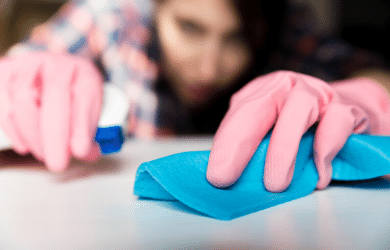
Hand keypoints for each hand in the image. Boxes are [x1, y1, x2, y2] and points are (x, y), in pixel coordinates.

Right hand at [0, 53, 102, 171]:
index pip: (84, 95)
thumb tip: (86, 153)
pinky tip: (26, 146)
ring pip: (23, 100)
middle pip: (53, 94)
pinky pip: (4, 106)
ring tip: (46, 154)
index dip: (82, 125)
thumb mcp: (89, 108)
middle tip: (58, 163)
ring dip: (34, 136)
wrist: (50, 72)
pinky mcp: (3, 74)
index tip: (81, 150)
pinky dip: (14, 132)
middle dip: (54, 135)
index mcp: (82, 71)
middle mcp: (54, 64)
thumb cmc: (71, 94)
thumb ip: (88, 130)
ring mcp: (25, 66)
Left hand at [206, 71, 389, 191]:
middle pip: (258, 108)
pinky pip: (336, 123)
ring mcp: (318, 93)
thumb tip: (231, 178)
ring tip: (275, 185)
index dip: (225, 144)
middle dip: (239, 144)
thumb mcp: (272, 133)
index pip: (239, 114)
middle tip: (226, 178)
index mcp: (263, 92)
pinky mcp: (347, 108)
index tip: (216, 175)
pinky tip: (319, 175)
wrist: (347, 114)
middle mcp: (287, 87)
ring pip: (298, 110)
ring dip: (282, 150)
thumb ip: (254, 147)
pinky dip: (325, 149)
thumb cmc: (302, 130)